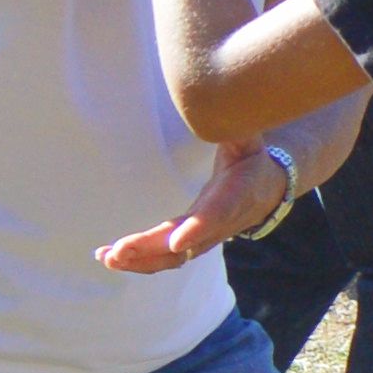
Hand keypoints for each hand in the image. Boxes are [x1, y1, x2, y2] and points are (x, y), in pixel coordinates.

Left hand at [96, 138, 294, 274]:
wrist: (267, 192)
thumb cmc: (252, 162)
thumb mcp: (248, 142)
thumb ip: (234, 130)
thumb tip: (217, 111)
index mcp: (233, 198)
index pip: (215, 216)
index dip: (196, 230)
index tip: (175, 242)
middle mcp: (217, 225)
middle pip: (183, 245)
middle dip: (150, 249)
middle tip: (118, 250)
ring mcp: (202, 239)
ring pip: (171, 259)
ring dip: (138, 261)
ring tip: (106, 257)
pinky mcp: (189, 244)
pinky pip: (164, 259)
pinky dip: (137, 261)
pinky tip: (110, 257)